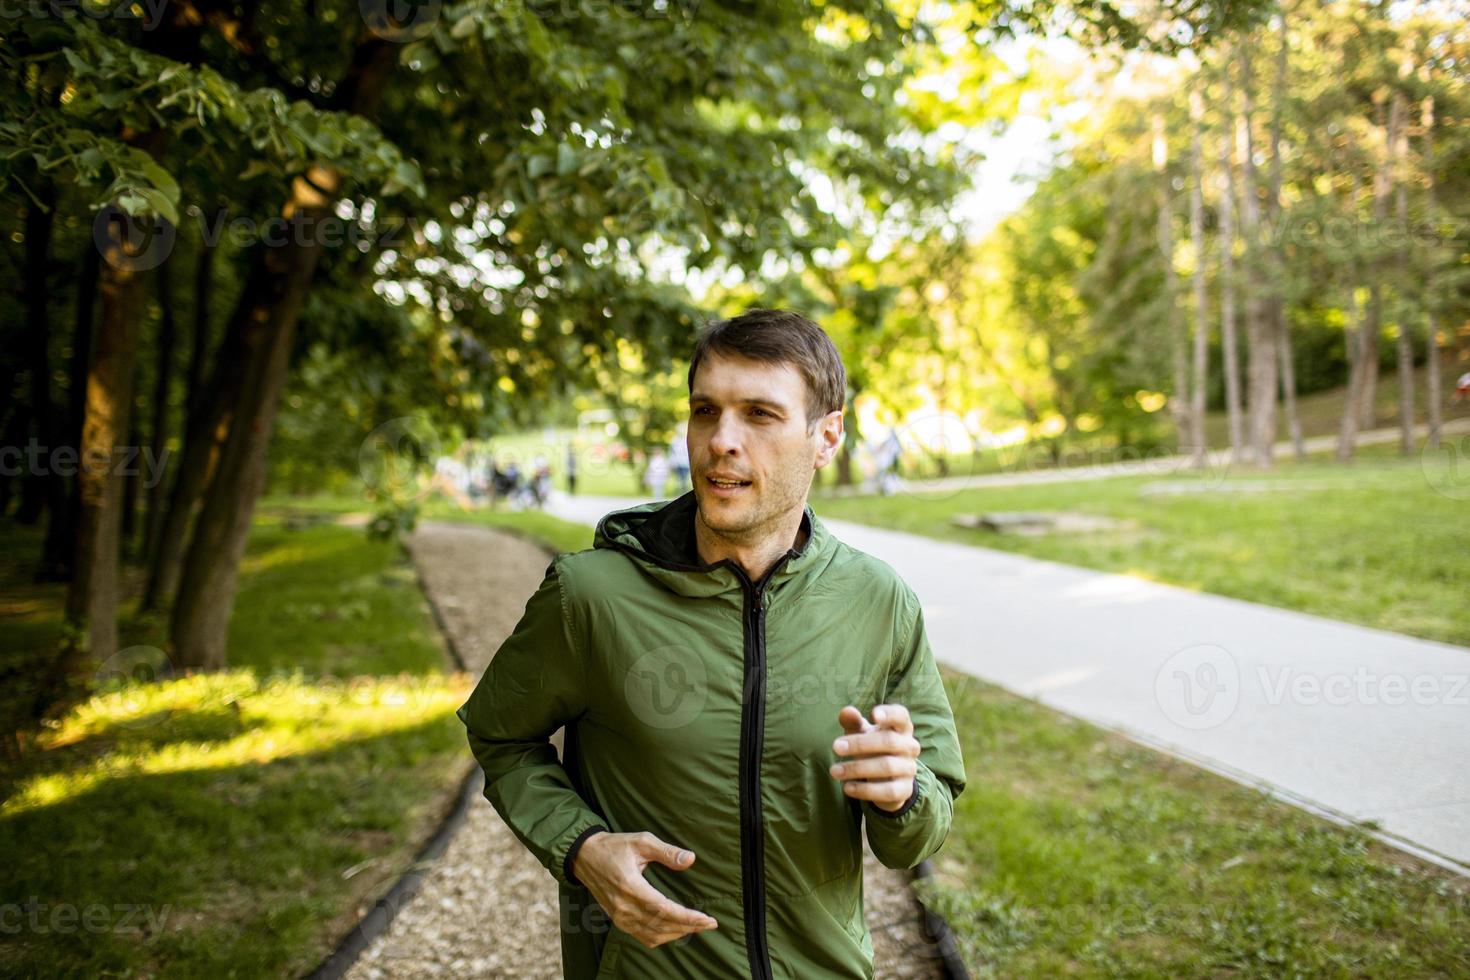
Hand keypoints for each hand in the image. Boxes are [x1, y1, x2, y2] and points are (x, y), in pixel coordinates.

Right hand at [570, 830, 718, 948]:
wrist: (585, 857)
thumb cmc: (614, 846)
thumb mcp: (641, 841)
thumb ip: (666, 851)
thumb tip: (690, 859)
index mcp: (630, 887)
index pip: (664, 910)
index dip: (687, 917)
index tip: (707, 919)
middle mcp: (624, 907)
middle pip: (661, 925)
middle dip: (689, 926)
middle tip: (709, 923)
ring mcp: (619, 916)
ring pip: (653, 935)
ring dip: (677, 934)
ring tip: (697, 927)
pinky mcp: (618, 920)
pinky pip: (642, 937)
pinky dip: (661, 937)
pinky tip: (675, 931)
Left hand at [830, 703, 920, 812]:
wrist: (888, 779)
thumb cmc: (873, 746)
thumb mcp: (862, 732)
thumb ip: (853, 721)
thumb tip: (847, 712)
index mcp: (901, 727)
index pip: (901, 715)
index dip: (889, 714)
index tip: (873, 715)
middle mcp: (909, 746)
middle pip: (889, 741)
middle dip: (860, 744)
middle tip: (835, 747)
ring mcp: (909, 768)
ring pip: (887, 766)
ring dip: (857, 768)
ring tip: (834, 771)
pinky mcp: (904, 790)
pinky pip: (887, 791)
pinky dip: (865, 790)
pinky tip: (847, 787)